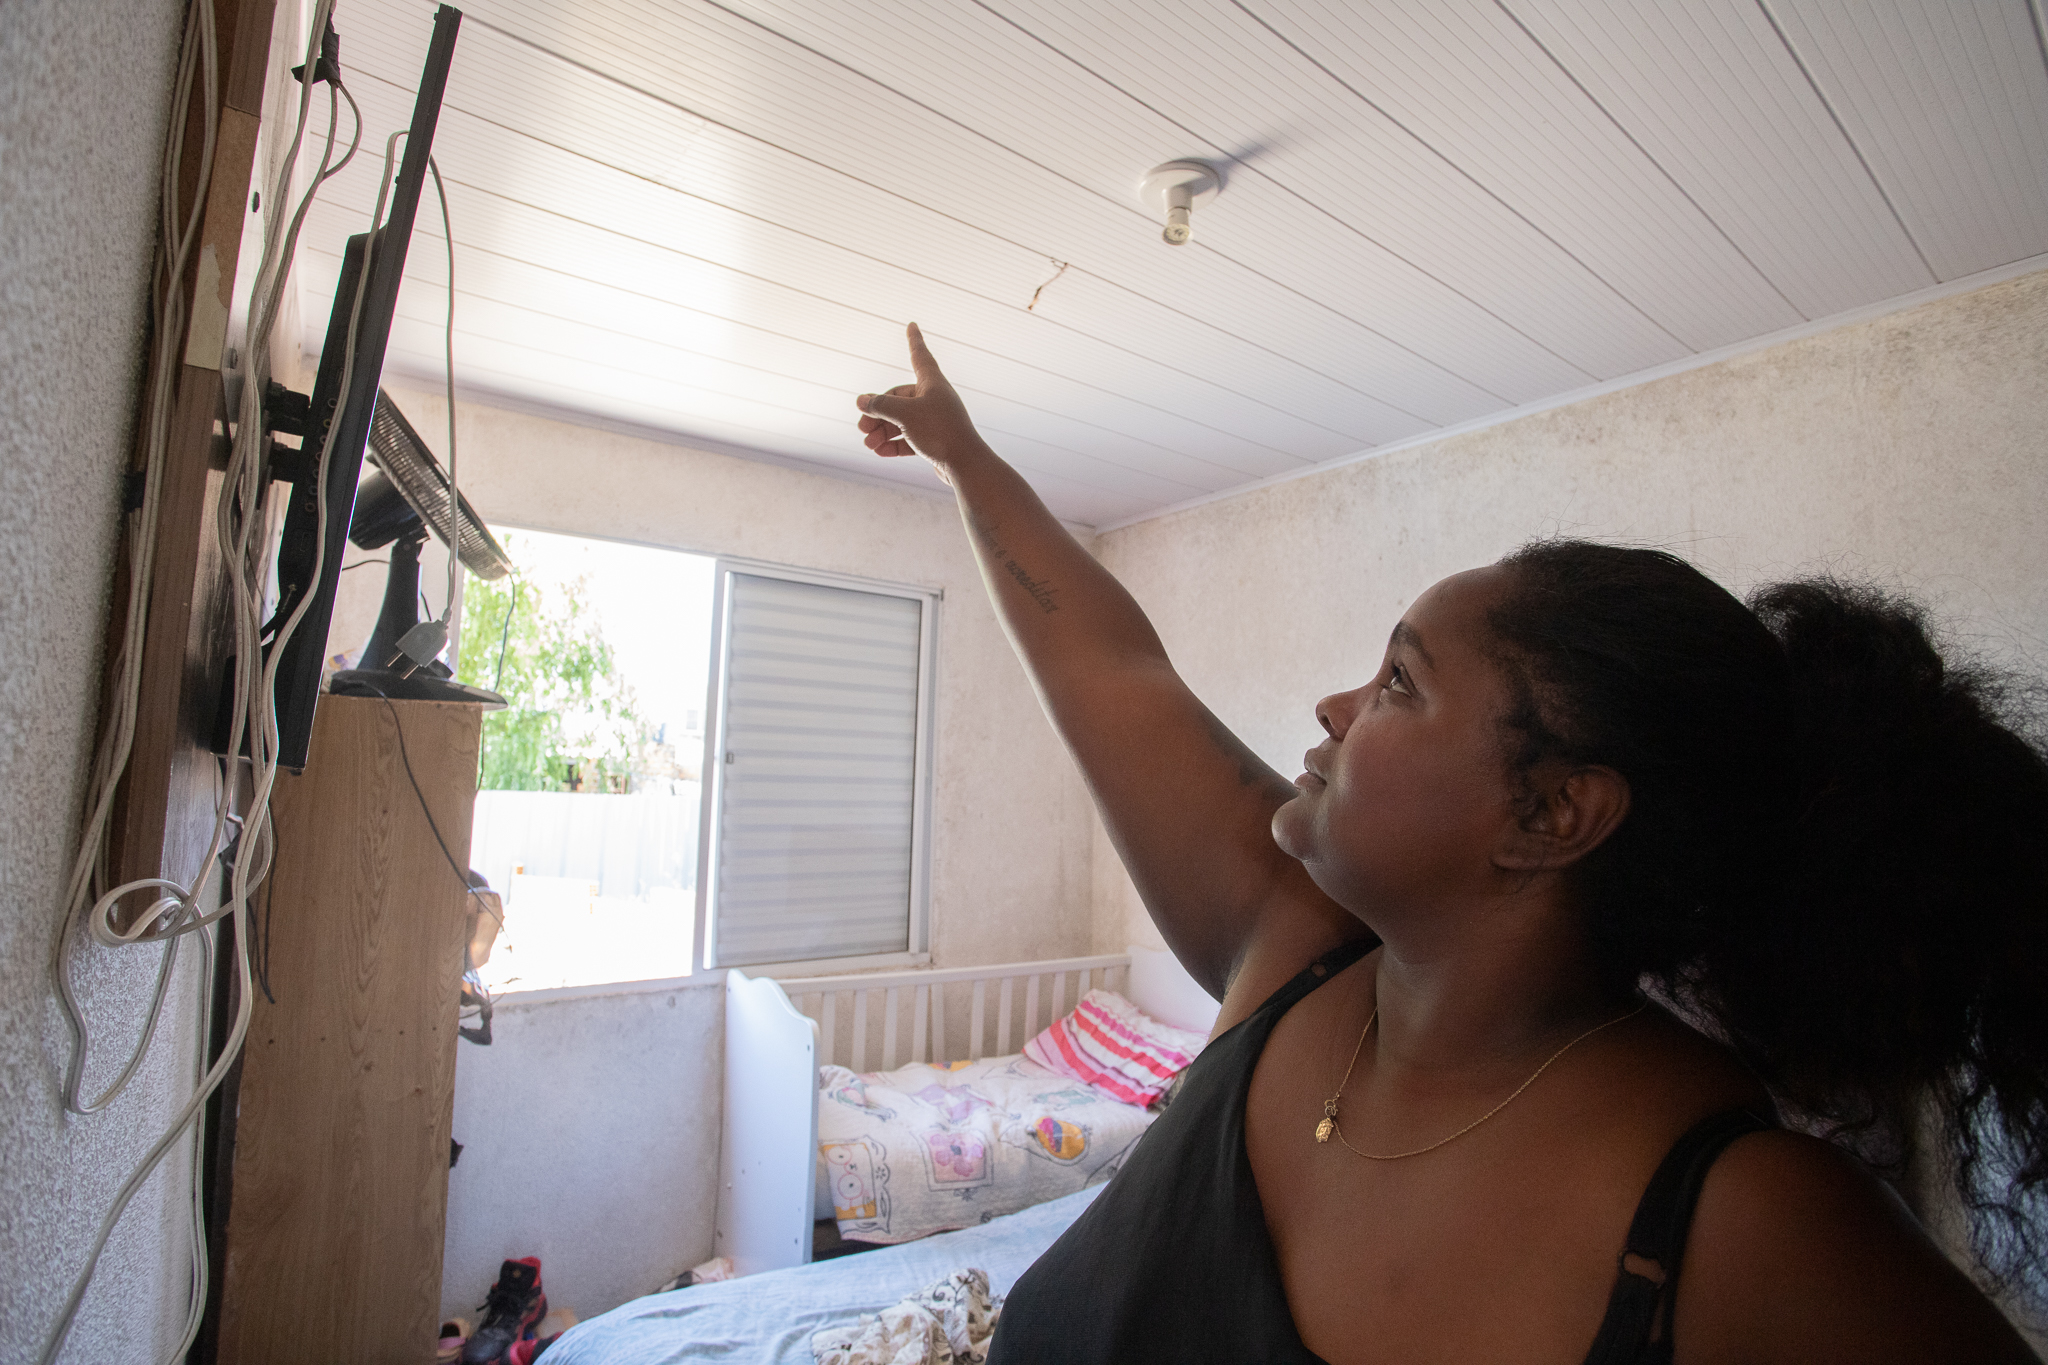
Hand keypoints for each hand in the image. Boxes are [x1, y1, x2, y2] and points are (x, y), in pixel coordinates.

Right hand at [856, 323, 984, 480]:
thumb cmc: (939, 432)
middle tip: (861, 428)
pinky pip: (909, 439)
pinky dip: (894, 444)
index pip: (919, 355)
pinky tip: (879, 452)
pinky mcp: (934, 441)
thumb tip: (861, 400)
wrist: (965, 465)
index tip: (912, 325)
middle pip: (899, 398)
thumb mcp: (904, 414)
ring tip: (868, 444)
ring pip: (901, 421)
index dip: (914, 340)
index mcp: (932, 383)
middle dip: (878, 413)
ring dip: (882, 431)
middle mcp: (934, 399)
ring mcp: (935, 420)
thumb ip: (880, 405)